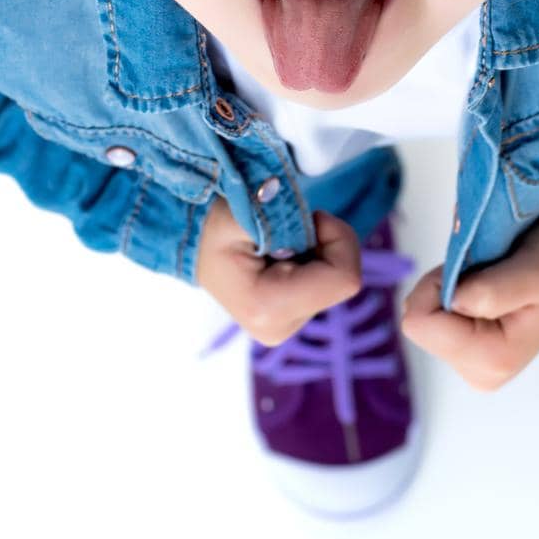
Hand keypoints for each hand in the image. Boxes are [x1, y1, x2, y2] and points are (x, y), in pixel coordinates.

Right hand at [197, 196, 361, 346]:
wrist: (194, 245)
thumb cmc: (213, 226)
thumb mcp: (243, 211)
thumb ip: (281, 216)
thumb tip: (316, 225)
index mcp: (268, 307)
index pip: (344, 278)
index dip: (338, 238)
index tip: (310, 217)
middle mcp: (281, 327)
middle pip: (342, 277)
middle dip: (326, 243)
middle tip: (287, 229)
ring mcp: (287, 327)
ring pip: (337, 280)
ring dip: (318, 251)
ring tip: (279, 244)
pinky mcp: (292, 319)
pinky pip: (326, 285)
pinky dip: (314, 261)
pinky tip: (283, 256)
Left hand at [400, 222, 538, 390]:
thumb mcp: (532, 271)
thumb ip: (490, 291)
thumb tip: (451, 302)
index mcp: (491, 360)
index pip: (418, 323)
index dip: (437, 285)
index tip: (472, 270)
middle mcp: (478, 373)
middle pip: (420, 323)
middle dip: (445, 289)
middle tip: (486, 274)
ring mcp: (473, 366)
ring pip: (427, 320)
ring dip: (452, 290)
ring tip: (492, 281)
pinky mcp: (470, 355)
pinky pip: (437, 320)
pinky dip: (456, 296)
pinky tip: (488, 291)